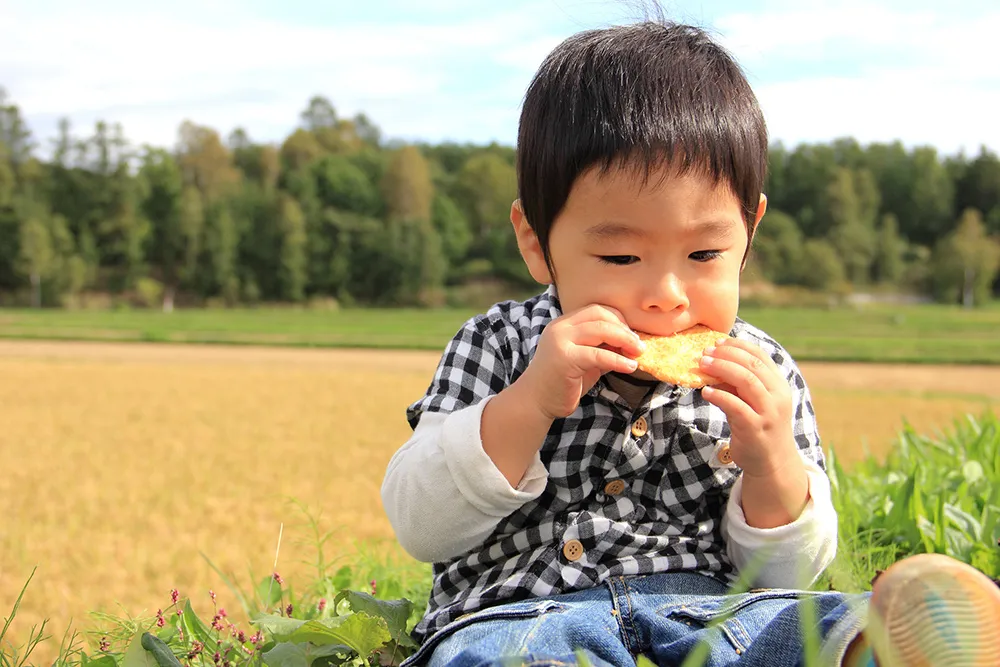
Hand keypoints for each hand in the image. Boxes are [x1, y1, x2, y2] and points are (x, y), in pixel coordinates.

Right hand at [520, 304, 643, 419]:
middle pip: (600, 315)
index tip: (632, 336)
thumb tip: (632, 344)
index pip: (597, 310)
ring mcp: (560, 341)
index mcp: (564, 324)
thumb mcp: (587, 360)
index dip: (619, 320)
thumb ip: (604, 348)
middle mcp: (560, 328)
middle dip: (624, 329)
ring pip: (601, 330)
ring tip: (639, 354)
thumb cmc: (562, 383)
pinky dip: (618, 360)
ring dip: (625, 340)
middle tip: (640, 346)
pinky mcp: (565, 358)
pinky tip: (630, 367)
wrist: (536, 402)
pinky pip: (599, 355)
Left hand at [698, 338, 799, 477]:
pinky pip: (736, 406)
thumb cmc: (758, 426)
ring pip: (747, 381)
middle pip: (752, 365)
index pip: (760, 355)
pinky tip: (705, 392)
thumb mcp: (752, 401)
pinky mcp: (756, 428)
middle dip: (726, 355)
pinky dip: (719, 395)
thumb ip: (738, 384)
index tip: (717, 342)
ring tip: (702, 365)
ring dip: (722, 369)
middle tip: (705, 353)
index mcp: (778, 384)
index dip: (737, 345)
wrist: (772, 462)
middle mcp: (778, 395)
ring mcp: (769, 412)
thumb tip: (713, 364)